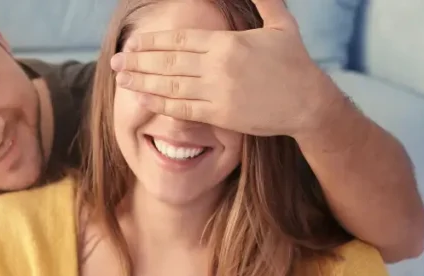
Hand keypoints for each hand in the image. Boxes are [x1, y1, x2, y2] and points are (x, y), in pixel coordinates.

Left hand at [110, 0, 343, 138]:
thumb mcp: (281, 24)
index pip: (180, 39)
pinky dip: (160, 104)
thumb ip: (263, 0)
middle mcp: (219, 66)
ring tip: (120, 79)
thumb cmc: (295, 62)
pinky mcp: (221, 116)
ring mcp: (218, 92)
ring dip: (141, 83)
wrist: (308, 102)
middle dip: (138, 61)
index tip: (132, 43)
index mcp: (227, 43)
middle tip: (114, 61)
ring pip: (170, 86)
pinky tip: (142, 99)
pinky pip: (183, 109)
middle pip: (168, 62)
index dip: (153, 42)